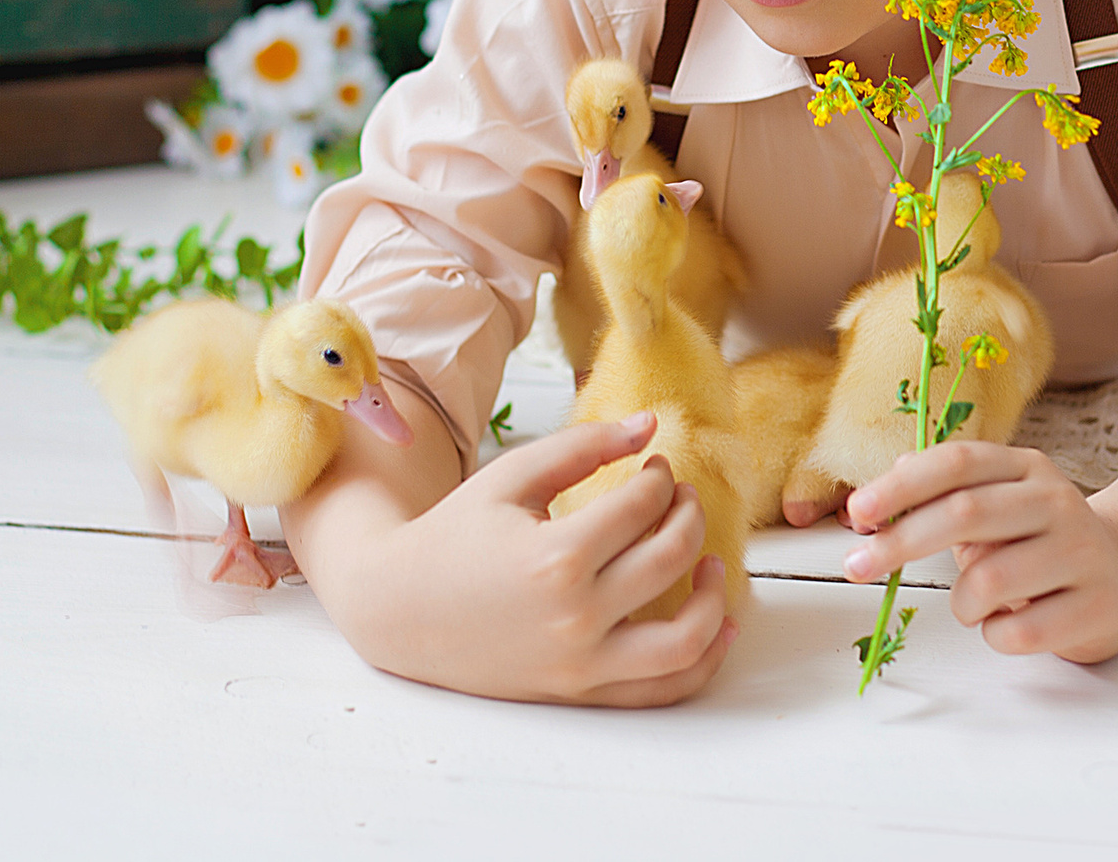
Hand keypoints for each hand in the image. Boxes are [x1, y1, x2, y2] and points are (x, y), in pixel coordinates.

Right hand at [299, 407, 736, 706]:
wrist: (399, 610)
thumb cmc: (455, 535)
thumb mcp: (511, 477)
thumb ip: (583, 446)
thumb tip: (650, 425)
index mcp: (555, 556)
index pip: (642, 507)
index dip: (659, 478)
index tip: (654, 468)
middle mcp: (574, 616)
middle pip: (670, 559)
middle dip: (689, 517)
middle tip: (681, 500)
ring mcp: (580, 663)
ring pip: (684, 640)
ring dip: (714, 597)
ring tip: (713, 565)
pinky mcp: (580, 691)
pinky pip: (662, 690)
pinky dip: (702, 661)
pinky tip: (718, 625)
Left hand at [839, 440, 1117, 664]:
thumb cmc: (1038, 540)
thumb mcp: (996, 504)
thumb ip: (941, 495)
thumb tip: (874, 496)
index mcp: (1026, 467)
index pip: (957, 463)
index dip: (901, 486)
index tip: (857, 513)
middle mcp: (1056, 501)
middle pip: (965, 514)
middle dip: (900, 542)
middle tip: (856, 566)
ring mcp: (1081, 553)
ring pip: (987, 582)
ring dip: (961, 603)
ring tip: (973, 605)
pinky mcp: (1095, 606)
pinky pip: (1017, 632)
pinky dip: (994, 635)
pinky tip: (1007, 624)